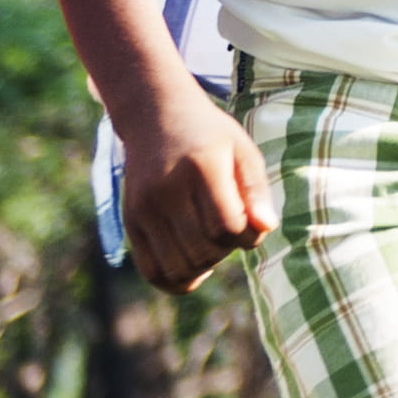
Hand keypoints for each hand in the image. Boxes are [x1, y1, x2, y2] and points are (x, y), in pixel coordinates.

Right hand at [122, 93, 277, 293]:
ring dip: (204, 266)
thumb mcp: (243, 151)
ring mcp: (144, 207)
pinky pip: (153, 272)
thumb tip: (266, 227)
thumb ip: (256, 190)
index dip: (248, 234)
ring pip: (180, 268)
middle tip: (228, 226)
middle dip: (226, 249)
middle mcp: (166, 189)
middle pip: (204, 251)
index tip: (249, 220)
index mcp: (200, 166)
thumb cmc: (209, 138)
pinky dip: (177, 280)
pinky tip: (193, 266)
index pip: (228, 226)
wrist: (154, 117)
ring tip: (210, 241)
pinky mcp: (131, 221)